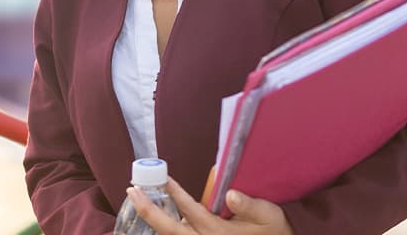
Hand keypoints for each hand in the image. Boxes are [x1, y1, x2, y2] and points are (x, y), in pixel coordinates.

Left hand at [126, 177, 294, 233]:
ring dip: (153, 220)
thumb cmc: (274, 233)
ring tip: (138, 199)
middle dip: (148, 210)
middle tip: (132, 191)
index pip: (191, 210)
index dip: (174, 193)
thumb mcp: (269, 216)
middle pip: (170, 229)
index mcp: (219, 233)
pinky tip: (156, 215)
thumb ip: (250, 205)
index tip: (162, 178)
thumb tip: (230, 195)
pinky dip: (166, 227)